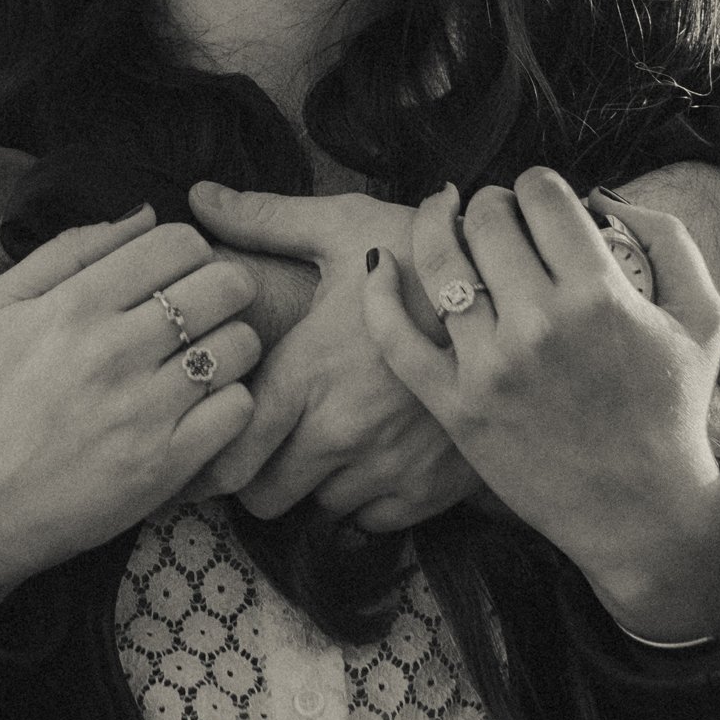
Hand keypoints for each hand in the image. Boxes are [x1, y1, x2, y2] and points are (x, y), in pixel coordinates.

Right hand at [0, 210, 259, 626]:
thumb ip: (69, 249)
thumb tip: (143, 214)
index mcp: (73, 305)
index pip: (177, 242)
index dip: (191, 248)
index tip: (181, 272)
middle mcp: (112, 351)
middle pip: (222, 285)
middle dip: (226, 287)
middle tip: (210, 308)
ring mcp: (143, 410)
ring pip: (239, 343)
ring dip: (233, 344)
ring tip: (208, 357)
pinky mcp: (165, 464)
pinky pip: (238, 408)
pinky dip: (232, 401)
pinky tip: (204, 405)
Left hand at [184, 185, 478, 526]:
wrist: (520, 297)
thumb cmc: (422, 254)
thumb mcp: (343, 227)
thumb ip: (264, 220)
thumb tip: (198, 197)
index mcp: (307, 375)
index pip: (229, 459)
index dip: (209, 459)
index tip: (216, 437)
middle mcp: (340, 433)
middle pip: (265, 499)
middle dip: (261, 472)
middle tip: (272, 434)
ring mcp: (388, 468)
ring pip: (319, 509)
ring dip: (316, 481)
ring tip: (330, 433)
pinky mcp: (431, 490)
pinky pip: (372, 522)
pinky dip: (366, 496)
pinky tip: (373, 450)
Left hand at [363, 177, 719, 640]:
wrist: (642, 511)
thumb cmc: (673, 407)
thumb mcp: (702, 313)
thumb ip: (666, 236)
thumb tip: (600, 193)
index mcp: (599, 294)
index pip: (541, 194)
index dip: (537, 185)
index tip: (539, 201)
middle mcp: (540, 324)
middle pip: (487, 218)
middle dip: (492, 203)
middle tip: (499, 216)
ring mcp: (491, 367)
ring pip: (439, 262)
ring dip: (437, 226)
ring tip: (445, 217)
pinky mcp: (456, 407)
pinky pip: (397, 338)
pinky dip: (380, 294)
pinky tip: (383, 264)